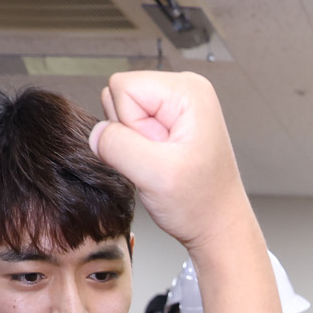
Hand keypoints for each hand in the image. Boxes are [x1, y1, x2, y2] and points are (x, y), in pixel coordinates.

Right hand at [88, 72, 241, 252]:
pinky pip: (132, 127)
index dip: (128, 125)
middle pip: (120, 95)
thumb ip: (118, 146)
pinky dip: (139, 150)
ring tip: (163, 163)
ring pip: (122, 112)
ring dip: (134, 144)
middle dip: (130, 134)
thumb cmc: (201, 204)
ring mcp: (177, 106)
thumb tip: (95, 132)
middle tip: (160, 160)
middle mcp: (184, 90)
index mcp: (188, 90)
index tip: (156, 152)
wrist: (217, 226)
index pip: (122, 86)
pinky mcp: (170, 122)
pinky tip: (162, 163)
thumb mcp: (155, 176)